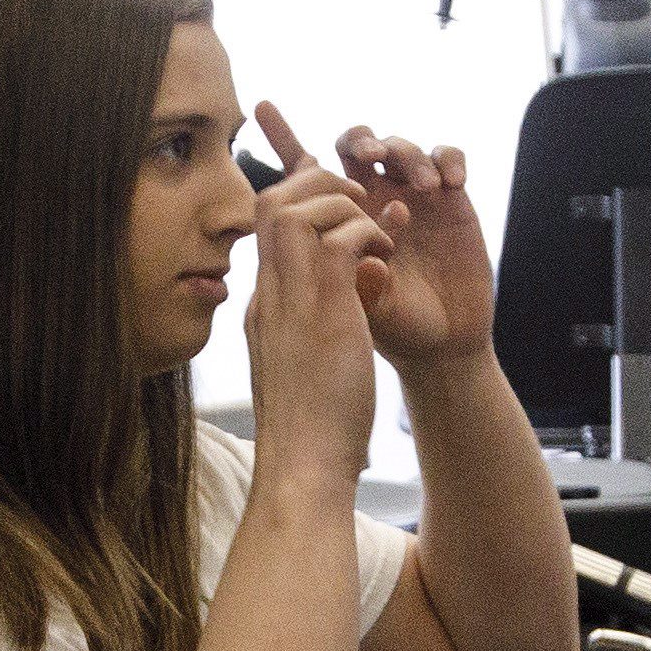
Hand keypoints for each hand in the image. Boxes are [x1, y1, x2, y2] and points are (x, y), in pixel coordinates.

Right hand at [243, 147, 389, 471]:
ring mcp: (292, 298)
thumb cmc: (306, 429)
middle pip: (272, 201)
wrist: (303, 465)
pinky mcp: (326, 308)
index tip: (333, 203)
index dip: (298, 201)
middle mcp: (270, 292)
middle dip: (315, 184)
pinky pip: (342, 238)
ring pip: (300, 207)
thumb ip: (295, 336)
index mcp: (263, 305)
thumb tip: (311, 324)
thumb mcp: (292, 370)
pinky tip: (386, 255)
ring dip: (342, 203)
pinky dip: (367, 232)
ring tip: (373, 227)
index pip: (265, 227)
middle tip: (355, 200)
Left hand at [284, 104, 491, 366]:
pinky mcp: (451, 199)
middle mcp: (373, 198)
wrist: (442, 344)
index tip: (260, 108)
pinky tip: (449, 181)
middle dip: (358, 140)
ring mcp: (412, 195)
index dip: (282, 138)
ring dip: (406, 154)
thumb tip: (350, 241)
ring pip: (400, 146)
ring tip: (422, 185)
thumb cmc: (394, 327)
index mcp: (340, 218)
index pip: (306, 172)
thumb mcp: (362, 309)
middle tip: (367, 156)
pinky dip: (447, 158)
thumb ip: (350, 278)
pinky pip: (446, 157)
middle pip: (355, 145)